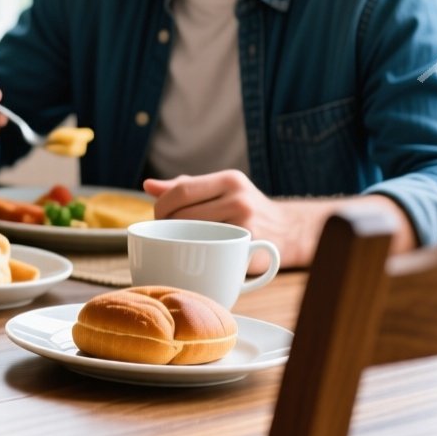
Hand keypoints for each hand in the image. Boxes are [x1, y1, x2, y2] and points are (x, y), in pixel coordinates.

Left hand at [143, 170, 302, 270]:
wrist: (289, 231)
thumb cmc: (243, 208)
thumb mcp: (220, 190)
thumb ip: (185, 187)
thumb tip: (147, 185)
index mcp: (229, 179)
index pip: (181, 190)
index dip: (161, 207)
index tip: (157, 218)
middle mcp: (240, 198)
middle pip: (184, 215)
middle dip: (166, 227)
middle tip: (164, 235)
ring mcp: (247, 223)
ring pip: (195, 235)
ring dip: (178, 242)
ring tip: (177, 244)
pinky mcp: (250, 247)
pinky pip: (212, 252)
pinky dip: (198, 255)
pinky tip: (197, 256)